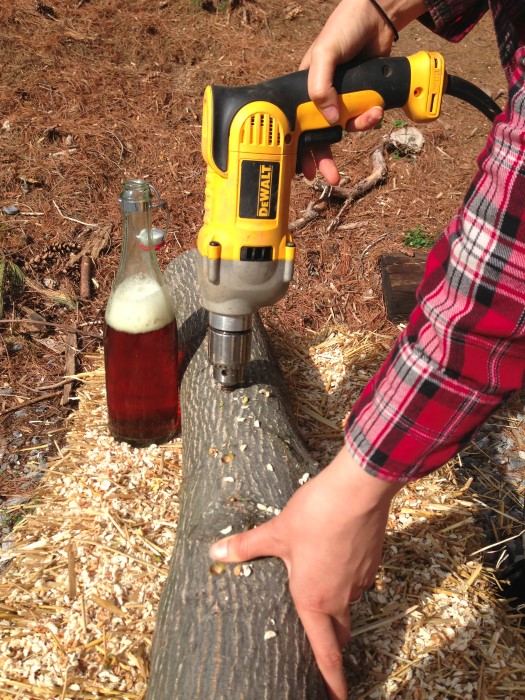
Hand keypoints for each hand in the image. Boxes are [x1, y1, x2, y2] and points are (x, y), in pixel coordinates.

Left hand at [209, 447, 401, 699]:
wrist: (357, 491)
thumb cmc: (315, 515)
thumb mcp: (275, 532)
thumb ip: (246, 546)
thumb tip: (216, 552)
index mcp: (314, 599)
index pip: (325, 652)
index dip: (332, 681)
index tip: (338, 699)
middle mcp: (341, 597)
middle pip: (338, 633)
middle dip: (331, 646)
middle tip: (324, 653)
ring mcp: (360, 580)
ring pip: (348, 604)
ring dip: (337, 607)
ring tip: (323, 596)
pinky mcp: (372, 561)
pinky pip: (357, 580)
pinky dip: (346, 580)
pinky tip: (336, 560)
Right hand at [300, 0, 426, 182]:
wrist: (377, 18)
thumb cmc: (343, 29)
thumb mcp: (325, 54)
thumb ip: (320, 86)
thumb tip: (329, 120)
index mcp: (304, 90)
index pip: (297, 127)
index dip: (299, 151)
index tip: (303, 172)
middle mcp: (322, 99)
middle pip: (321, 138)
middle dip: (326, 159)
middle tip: (332, 177)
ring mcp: (343, 100)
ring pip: (347, 129)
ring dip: (360, 127)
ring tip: (371, 115)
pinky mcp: (363, 99)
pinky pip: (364, 119)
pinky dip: (371, 117)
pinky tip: (377, 107)